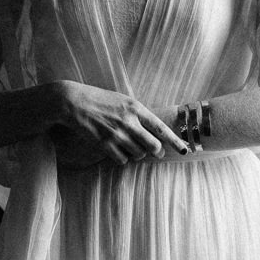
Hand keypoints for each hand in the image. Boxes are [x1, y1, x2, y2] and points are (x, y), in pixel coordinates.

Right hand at [47, 80, 187, 165]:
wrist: (73, 102)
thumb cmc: (98, 99)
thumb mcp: (122, 100)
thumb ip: (137, 113)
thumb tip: (152, 130)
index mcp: (135, 108)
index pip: (161, 128)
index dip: (175, 141)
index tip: (186, 149)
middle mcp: (129, 122)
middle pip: (153, 146)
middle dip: (156, 152)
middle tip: (156, 152)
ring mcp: (116, 134)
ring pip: (138, 154)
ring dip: (137, 154)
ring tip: (129, 146)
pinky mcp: (104, 144)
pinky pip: (122, 159)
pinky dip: (122, 158)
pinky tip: (116, 150)